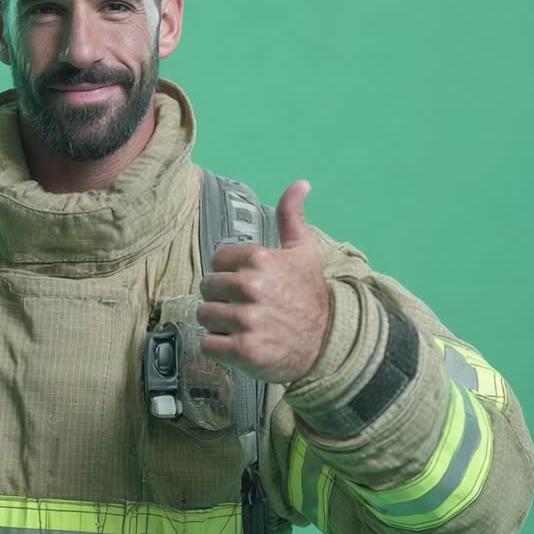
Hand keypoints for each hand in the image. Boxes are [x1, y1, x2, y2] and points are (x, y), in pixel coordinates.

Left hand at [197, 180, 330, 384]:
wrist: (328, 342)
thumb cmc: (310, 294)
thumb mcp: (304, 251)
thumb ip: (291, 216)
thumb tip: (300, 183)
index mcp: (259, 260)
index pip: (216, 261)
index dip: (228, 273)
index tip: (245, 284)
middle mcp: (250, 287)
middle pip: (207, 288)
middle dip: (220, 298)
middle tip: (243, 307)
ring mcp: (246, 320)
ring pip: (204, 315)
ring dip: (218, 323)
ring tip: (241, 325)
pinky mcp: (243, 350)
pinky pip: (207, 344)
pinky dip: (218, 347)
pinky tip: (238, 344)